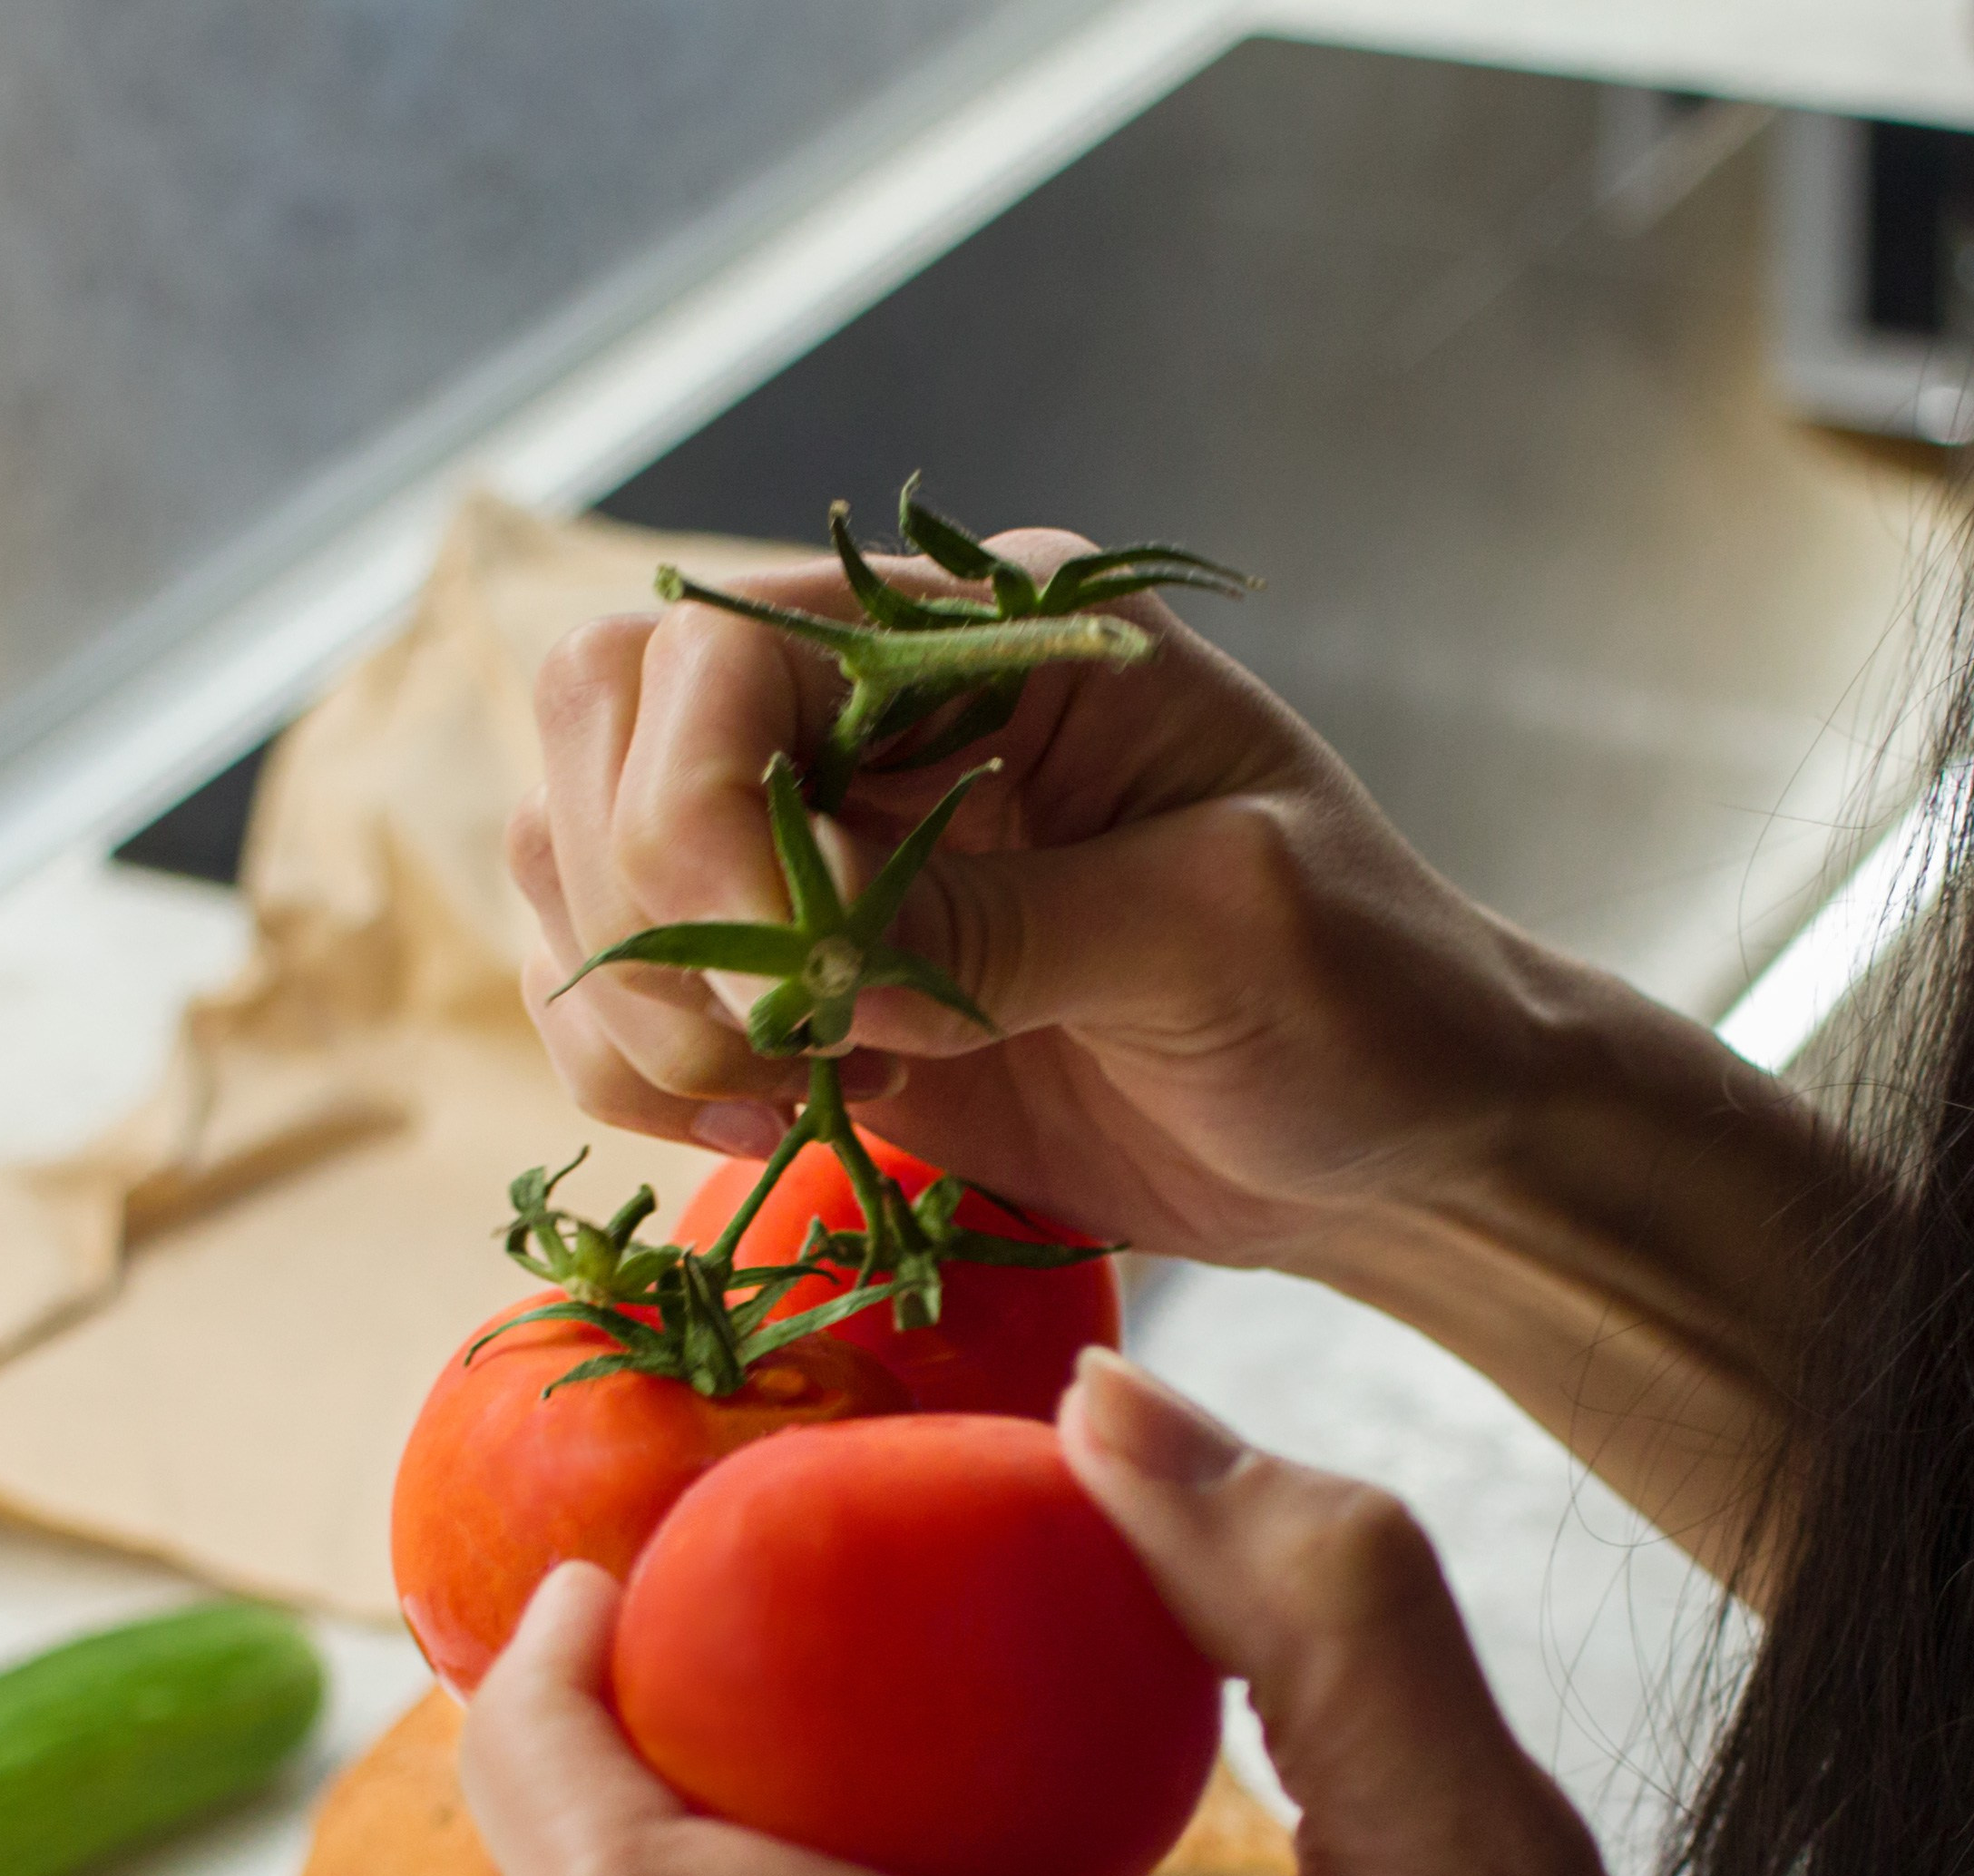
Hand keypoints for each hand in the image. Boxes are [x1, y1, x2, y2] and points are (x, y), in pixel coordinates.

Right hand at [507, 540, 1869, 1595]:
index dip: (693, 809)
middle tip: (774, 1046)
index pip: (721, 650)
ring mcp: (824, 847)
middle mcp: (878, 715)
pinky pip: (624, 993)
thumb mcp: (1221, 932)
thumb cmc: (1365, 999)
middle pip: (601, 730)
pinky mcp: (803, 984)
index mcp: (991, 637)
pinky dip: (639, 1068)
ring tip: (778, 1093)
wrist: (1398, 1140)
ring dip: (630, 1001)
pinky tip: (767, 1119)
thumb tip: (802, 958)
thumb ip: (1007, 922)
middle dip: (641, 907)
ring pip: (575, 863)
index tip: (796, 977)